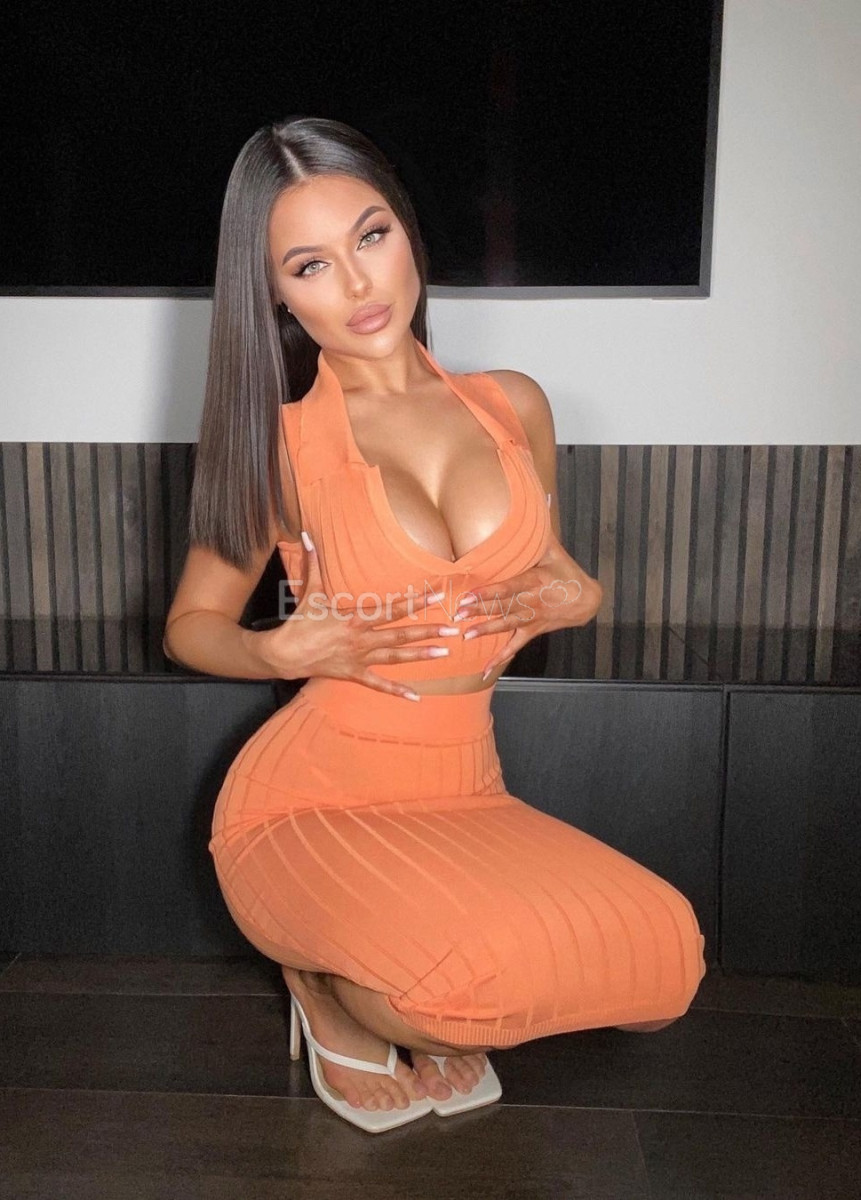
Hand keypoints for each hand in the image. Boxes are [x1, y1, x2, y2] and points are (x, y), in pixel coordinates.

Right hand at [256, 535, 457, 700]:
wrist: (283, 654)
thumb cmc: (299, 623)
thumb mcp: (310, 592)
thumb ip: (313, 563)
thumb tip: (306, 535)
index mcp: (355, 618)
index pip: (392, 609)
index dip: (416, 602)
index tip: (437, 596)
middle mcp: (362, 639)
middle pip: (400, 635)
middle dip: (428, 631)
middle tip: (452, 630)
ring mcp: (359, 659)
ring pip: (395, 658)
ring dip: (420, 656)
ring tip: (444, 653)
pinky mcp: (353, 674)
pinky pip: (378, 684)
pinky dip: (396, 691)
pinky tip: (415, 697)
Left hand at [453, 534, 602, 679]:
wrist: (587, 601)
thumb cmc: (566, 572)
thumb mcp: (554, 550)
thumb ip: (538, 533)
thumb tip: (533, 502)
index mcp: (535, 581)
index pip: (509, 587)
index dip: (489, 592)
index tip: (470, 595)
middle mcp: (532, 602)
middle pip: (503, 607)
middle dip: (480, 611)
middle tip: (458, 615)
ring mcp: (532, 618)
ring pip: (506, 625)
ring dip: (487, 631)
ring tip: (467, 635)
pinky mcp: (532, 630)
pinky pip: (515, 645)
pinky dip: (500, 658)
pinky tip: (486, 669)